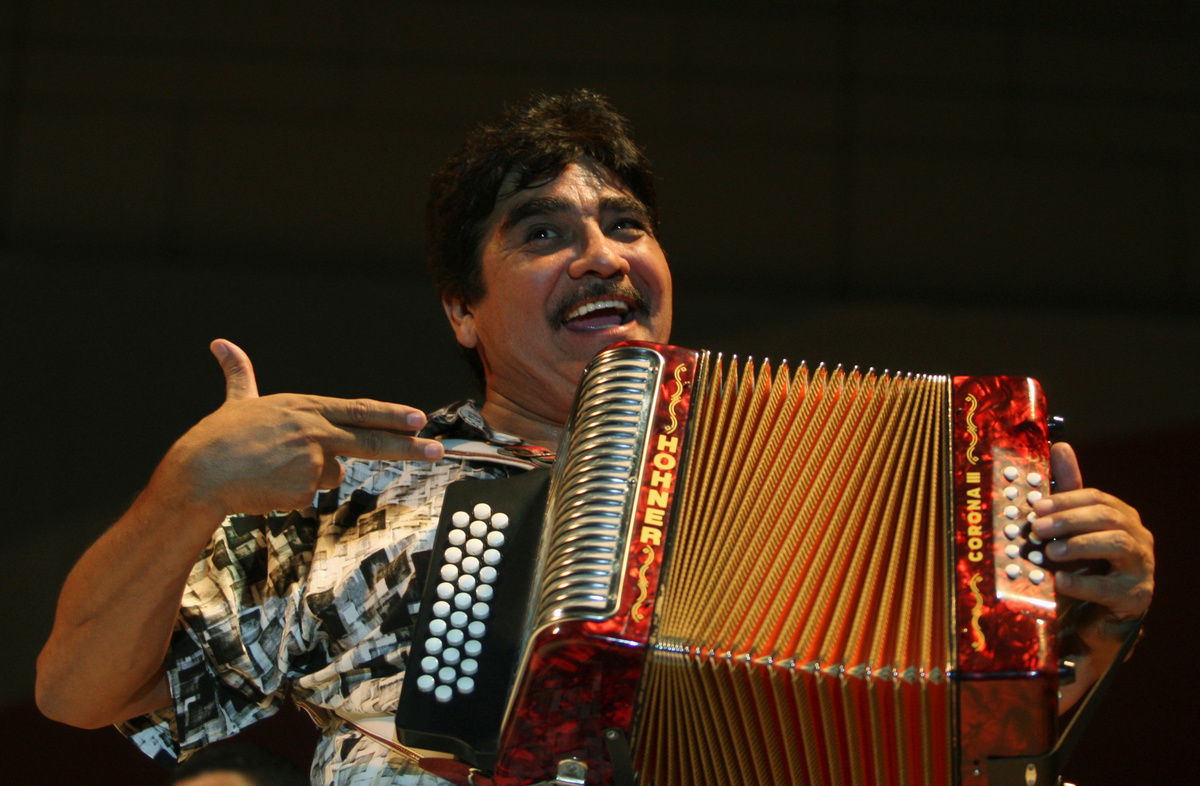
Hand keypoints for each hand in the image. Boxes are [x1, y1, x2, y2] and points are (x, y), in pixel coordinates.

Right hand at [156, 339, 444, 518]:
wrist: (198, 473)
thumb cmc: (217, 438)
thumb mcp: (237, 401)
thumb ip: (239, 375)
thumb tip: (220, 344)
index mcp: (305, 408)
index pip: (359, 409)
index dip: (391, 414)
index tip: (419, 418)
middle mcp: (314, 430)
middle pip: (370, 440)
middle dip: (409, 447)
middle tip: (437, 450)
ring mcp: (311, 460)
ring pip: (330, 475)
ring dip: (306, 477)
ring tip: (272, 470)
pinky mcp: (304, 488)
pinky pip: (309, 496)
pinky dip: (292, 495)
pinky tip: (268, 487)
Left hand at [1031, 442, 1153, 629]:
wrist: (1099, 615)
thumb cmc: (1084, 566)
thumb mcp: (1072, 530)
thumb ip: (1067, 494)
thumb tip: (1060, 446)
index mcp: (1121, 517)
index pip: (1097, 498)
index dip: (1065, 500)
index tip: (1035, 506)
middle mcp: (1137, 537)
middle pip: (1109, 517)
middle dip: (1070, 520)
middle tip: (1038, 528)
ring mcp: (1141, 567)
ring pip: (1118, 544)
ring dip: (1080, 545)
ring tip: (1050, 552)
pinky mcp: (1136, 596)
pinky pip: (1111, 587)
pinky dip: (1084, 583)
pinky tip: (1060, 581)